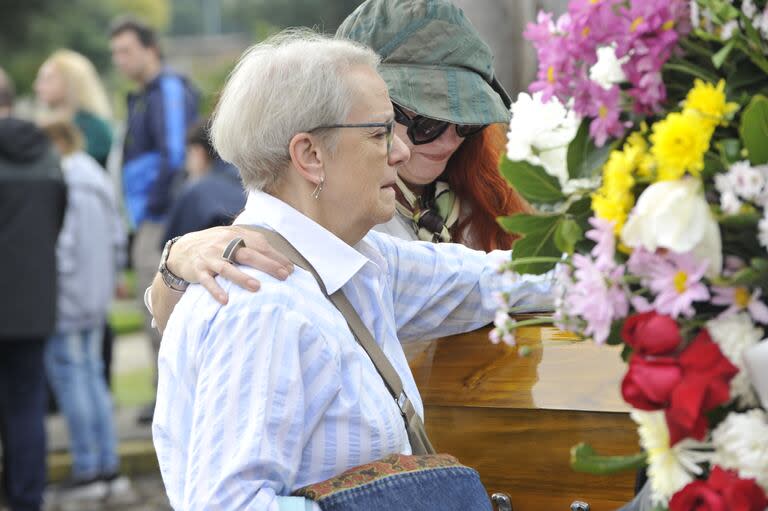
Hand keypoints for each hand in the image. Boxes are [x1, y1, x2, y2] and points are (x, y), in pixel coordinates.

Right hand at [165, 225, 293, 303]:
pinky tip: (225, 300)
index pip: (259, 244)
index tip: (290, 269)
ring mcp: (209, 258)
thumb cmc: (215, 246)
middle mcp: (222, 245)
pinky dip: (216, 290)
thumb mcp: (232, 238)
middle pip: (247, 254)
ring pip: (227, 268)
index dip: (275, 256)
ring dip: (242, 278)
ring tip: (257, 287)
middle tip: (283, 276)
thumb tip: (279, 259)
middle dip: (267, 265)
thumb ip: (251, 244)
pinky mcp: (198, 271)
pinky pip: (207, 281)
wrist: (181, 250)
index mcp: (234, 236)